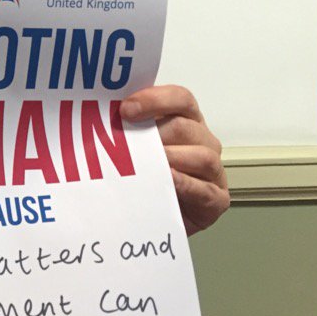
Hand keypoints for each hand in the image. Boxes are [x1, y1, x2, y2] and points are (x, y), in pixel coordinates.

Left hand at [120, 85, 228, 235]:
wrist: (153, 217)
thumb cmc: (146, 178)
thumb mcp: (135, 149)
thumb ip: (127, 129)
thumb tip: (100, 114)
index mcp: (186, 121)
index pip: (180, 98)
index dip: (155, 99)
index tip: (126, 109)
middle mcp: (203, 142)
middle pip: (185, 127)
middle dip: (154, 133)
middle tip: (128, 142)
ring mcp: (213, 170)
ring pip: (202, 156)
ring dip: (171, 157)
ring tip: (145, 163)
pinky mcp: (216, 199)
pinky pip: (204, 189)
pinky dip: (185, 184)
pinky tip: (166, 180)